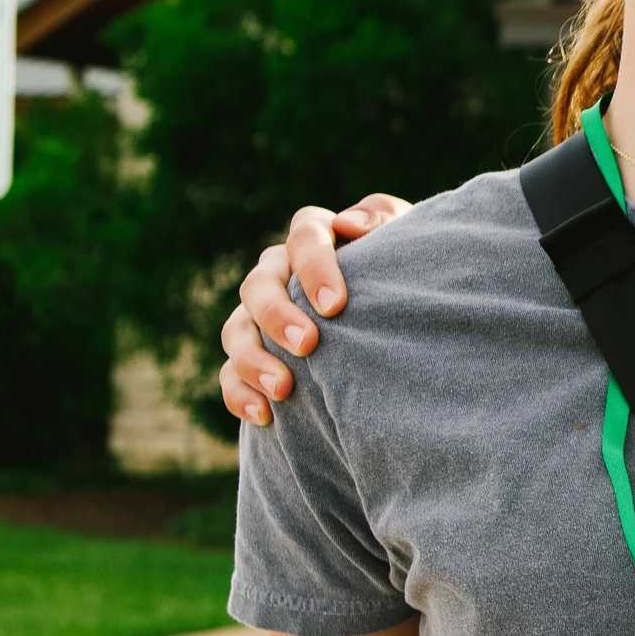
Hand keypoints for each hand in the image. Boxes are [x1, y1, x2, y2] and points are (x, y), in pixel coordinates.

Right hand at [219, 194, 411, 424]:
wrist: (398, 321)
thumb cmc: (402, 273)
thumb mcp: (404, 241)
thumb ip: (383, 219)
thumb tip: (350, 224)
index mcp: (315, 238)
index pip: (304, 237)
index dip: (314, 267)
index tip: (336, 305)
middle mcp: (278, 273)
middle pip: (259, 286)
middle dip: (277, 315)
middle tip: (308, 345)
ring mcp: (258, 316)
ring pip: (236, 330)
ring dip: (253, 360)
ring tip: (284, 389)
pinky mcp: (252, 356)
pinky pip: (230, 374)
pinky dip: (240, 393)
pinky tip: (265, 415)